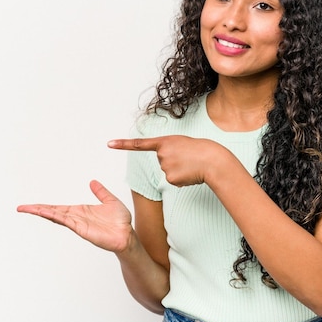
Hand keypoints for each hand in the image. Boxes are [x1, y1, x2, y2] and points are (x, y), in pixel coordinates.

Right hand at [17, 180, 132, 252]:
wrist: (128, 235)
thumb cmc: (120, 222)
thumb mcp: (110, 201)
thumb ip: (101, 192)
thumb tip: (93, 182)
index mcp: (80, 211)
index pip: (58, 208)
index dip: (44, 206)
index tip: (31, 205)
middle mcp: (76, 218)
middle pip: (52, 212)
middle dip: (37, 210)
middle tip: (21, 207)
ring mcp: (78, 224)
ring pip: (56, 217)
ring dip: (42, 212)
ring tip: (28, 209)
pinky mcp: (83, 230)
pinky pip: (67, 221)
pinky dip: (56, 217)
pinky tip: (47, 213)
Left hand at [108, 135, 227, 186]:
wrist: (213, 160)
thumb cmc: (202, 150)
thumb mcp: (182, 144)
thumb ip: (170, 151)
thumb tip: (166, 168)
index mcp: (164, 141)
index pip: (139, 144)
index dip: (123, 144)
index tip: (109, 144)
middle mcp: (161, 154)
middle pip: (162, 161)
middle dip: (174, 161)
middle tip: (187, 157)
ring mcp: (164, 167)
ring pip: (168, 171)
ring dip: (179, 170)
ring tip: (191, 164)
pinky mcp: (170, 179)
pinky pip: (173, 181)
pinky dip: (182, 179)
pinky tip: (191, 173)